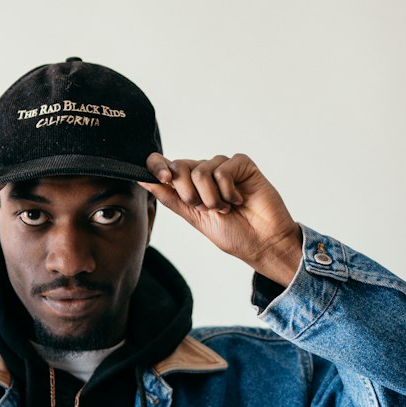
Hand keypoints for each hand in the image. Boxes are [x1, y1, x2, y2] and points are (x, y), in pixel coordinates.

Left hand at [140, 153, 302, 286]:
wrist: (261, 242)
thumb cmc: (232, 233)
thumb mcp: (194, 217)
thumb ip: (171, 198)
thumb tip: (143, 181)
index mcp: (190, 185)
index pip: (166, 165)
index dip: (157, 166)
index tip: (161, 178)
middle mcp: (205, 172)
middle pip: (180, 166)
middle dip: (189, 193)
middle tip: (207, 209)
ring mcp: (224, 167)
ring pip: (201, 170)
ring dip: (212, 197)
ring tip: (226, 208)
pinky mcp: (242, 164)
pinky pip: (223, 169)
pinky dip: (228, 190)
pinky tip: (239, 199)